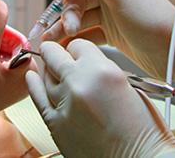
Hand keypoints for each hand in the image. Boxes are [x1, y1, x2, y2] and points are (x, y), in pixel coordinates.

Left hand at [25, 39, 174, 157]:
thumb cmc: (142, 128)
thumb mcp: (129, 85)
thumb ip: (103, 70)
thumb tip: (86, 65)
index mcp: (101, 70)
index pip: (78, 45)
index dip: (79, 48)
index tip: (80, 52)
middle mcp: (78, 83)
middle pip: (55, 55)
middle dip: (56, 52)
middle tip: (56, 52)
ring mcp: (64, 104)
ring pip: (45, 75)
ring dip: (49, 70)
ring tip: (50, 67)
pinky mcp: (55, 124)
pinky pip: (37, 97)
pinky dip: (34, 85)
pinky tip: (32, 76)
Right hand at [42, 0, 174, 99]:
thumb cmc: (154, 19)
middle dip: (68, 12)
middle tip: (68, 28)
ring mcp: (111, 12)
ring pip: (80, 16)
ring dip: (67, 27)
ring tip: (55, 41)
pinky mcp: (111, 32)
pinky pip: (87, 32)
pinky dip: (76, 39)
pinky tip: (65, 46)